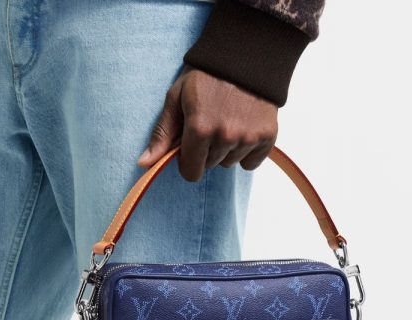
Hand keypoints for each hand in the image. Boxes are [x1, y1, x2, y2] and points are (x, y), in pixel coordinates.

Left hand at [138, 66, 277, 181]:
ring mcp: (248, 137)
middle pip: (210, 166)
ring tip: (229, 121)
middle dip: (207, 151)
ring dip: (227, 150)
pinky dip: (247, 151)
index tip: (190, 145)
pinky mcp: (267, 136)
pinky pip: (251, 163)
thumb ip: (162, 134)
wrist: (247, 54)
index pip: (190, 172)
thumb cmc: (206, 75)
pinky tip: (244, 129)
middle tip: (211, 122)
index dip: (187, 161)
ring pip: (230, 163)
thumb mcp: (177, 98)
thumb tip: (144, 164)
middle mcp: (225, 136)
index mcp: (200, 128)